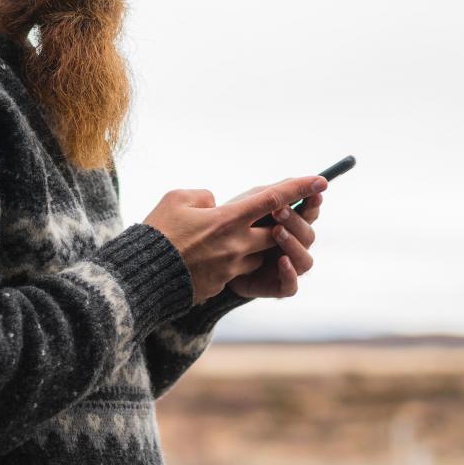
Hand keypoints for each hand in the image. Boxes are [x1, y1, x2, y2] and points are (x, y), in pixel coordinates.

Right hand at [143, 175, 325, 303]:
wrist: (143, 275)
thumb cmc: (157, 232)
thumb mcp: (176, 199)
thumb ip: (203, 196)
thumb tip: (216, 204)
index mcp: (227, 220)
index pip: (272, 199)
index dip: (297, 188)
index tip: (320, 180)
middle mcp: (236, 245)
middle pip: (274, 233)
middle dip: (276, 225)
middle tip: (269, 216)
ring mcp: (231, 268)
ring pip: (257, 254)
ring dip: (249, 244)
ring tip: (221, 239)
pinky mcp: (221, 284)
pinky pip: (235, 270)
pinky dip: (227, 261)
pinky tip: (202, 257)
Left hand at [222, 178, 321, 299]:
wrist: (205, 255)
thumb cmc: (229, 225)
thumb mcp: (248, 204)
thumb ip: (271, 193)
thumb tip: (298, 179)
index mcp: (289, 225)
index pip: (309, 214)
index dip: (313, 204)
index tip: (314, 192)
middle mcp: (292, 246)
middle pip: (309, 235)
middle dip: (296, 221)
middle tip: (278, 210)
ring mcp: (286, 268)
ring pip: (305, 261)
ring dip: (293, 244)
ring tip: (276, 231)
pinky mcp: (275, 287)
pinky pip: (291, 286)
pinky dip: (289, 273)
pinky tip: (281, 261)